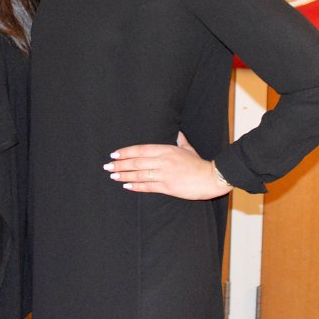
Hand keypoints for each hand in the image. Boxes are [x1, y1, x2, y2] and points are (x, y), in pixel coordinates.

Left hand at [104, 132, 232, 199]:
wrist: (211, 177)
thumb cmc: (199, 164)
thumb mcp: (189, 149)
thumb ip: (180, 140)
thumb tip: (177, 132)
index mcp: (166, 149)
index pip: (141, 150)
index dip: (126, 152)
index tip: (114, 153)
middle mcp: (163, 161)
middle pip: (136, 162)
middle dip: (120, 164)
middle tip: (107, 166)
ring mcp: (164, 174)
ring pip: (139, 174)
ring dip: (124, 175)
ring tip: (112, 175)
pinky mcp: (168, 187)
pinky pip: (148, 187)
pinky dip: (136, 186)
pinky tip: (126, 185)